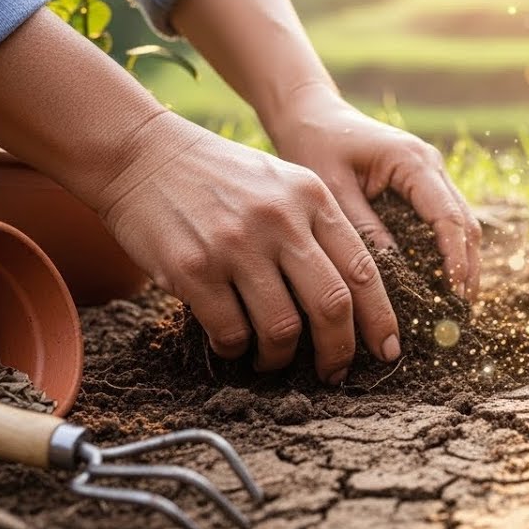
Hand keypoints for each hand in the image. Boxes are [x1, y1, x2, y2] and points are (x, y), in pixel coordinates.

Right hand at [95, 113, 400, 383]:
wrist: (141, 155)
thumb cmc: (220, 176)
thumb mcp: (283, 182)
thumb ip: (318, 227)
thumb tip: (353, 300)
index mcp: (312, 197)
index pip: (363, 270)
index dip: (380, 319)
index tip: (387, 351)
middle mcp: (280, 219)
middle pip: (332, 305)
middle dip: (339, 351)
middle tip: (333, 373)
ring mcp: (236, 244)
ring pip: (282, 328)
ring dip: (281, 357)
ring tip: (272, 359)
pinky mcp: (193, 269)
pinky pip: (230, 332)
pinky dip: (236, 350)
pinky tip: (232, 344)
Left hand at [264, 85, 481, 299]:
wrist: (311, 115)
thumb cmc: (316, 146)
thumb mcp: (333, 190)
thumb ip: (364, 228)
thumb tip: (391, 275)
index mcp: (413, 161)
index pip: (447, 217)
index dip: (455, 258)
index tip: (455, 293)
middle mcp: (431, 166)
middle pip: (465, 223)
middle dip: (468, 267)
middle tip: (463, 311)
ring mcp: (431, 175)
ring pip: (461, 223)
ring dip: (463, 262)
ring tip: (458, 304)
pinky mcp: (422, 186)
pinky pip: (444, 221)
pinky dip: (448, 251)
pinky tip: (442, 282)